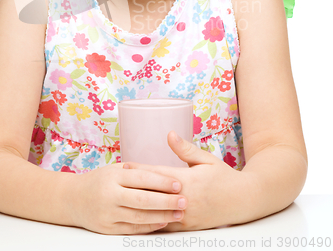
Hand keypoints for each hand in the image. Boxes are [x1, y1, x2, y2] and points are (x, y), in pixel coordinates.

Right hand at [71, 161, 187, 234]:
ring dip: (162, 216)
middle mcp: (109, 195)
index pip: (142, 179)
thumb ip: (135, 171)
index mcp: (112, 177)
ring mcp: (108, 214)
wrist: (72, 199)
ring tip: (178, 213)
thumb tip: (163, 173)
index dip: (161, 182)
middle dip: (166, 201)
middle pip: (143, 200)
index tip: (178, 184)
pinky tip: (163, 222)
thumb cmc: (99, 180)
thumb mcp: (114, 169)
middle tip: (184, 201)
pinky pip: (132, 228)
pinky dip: (149, 226)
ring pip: (139, 217)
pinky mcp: (107, 229)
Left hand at [124, 131, 246, 231]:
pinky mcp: (188, 226)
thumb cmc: (224, 177)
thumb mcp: (206, 159)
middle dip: (135, 187)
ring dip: (140, 204)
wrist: (243, 201)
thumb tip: (169, 134)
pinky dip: (152, 219)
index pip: (158, 174)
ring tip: (124, 198)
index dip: (140, 170)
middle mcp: (185, 199)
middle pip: (154, 194)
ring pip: (157, 211)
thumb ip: (185, 149)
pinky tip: (140, 215)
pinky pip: (165, 223)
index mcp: (188, 180)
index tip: (125, 166)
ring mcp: (186, 215)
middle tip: (117, 182)